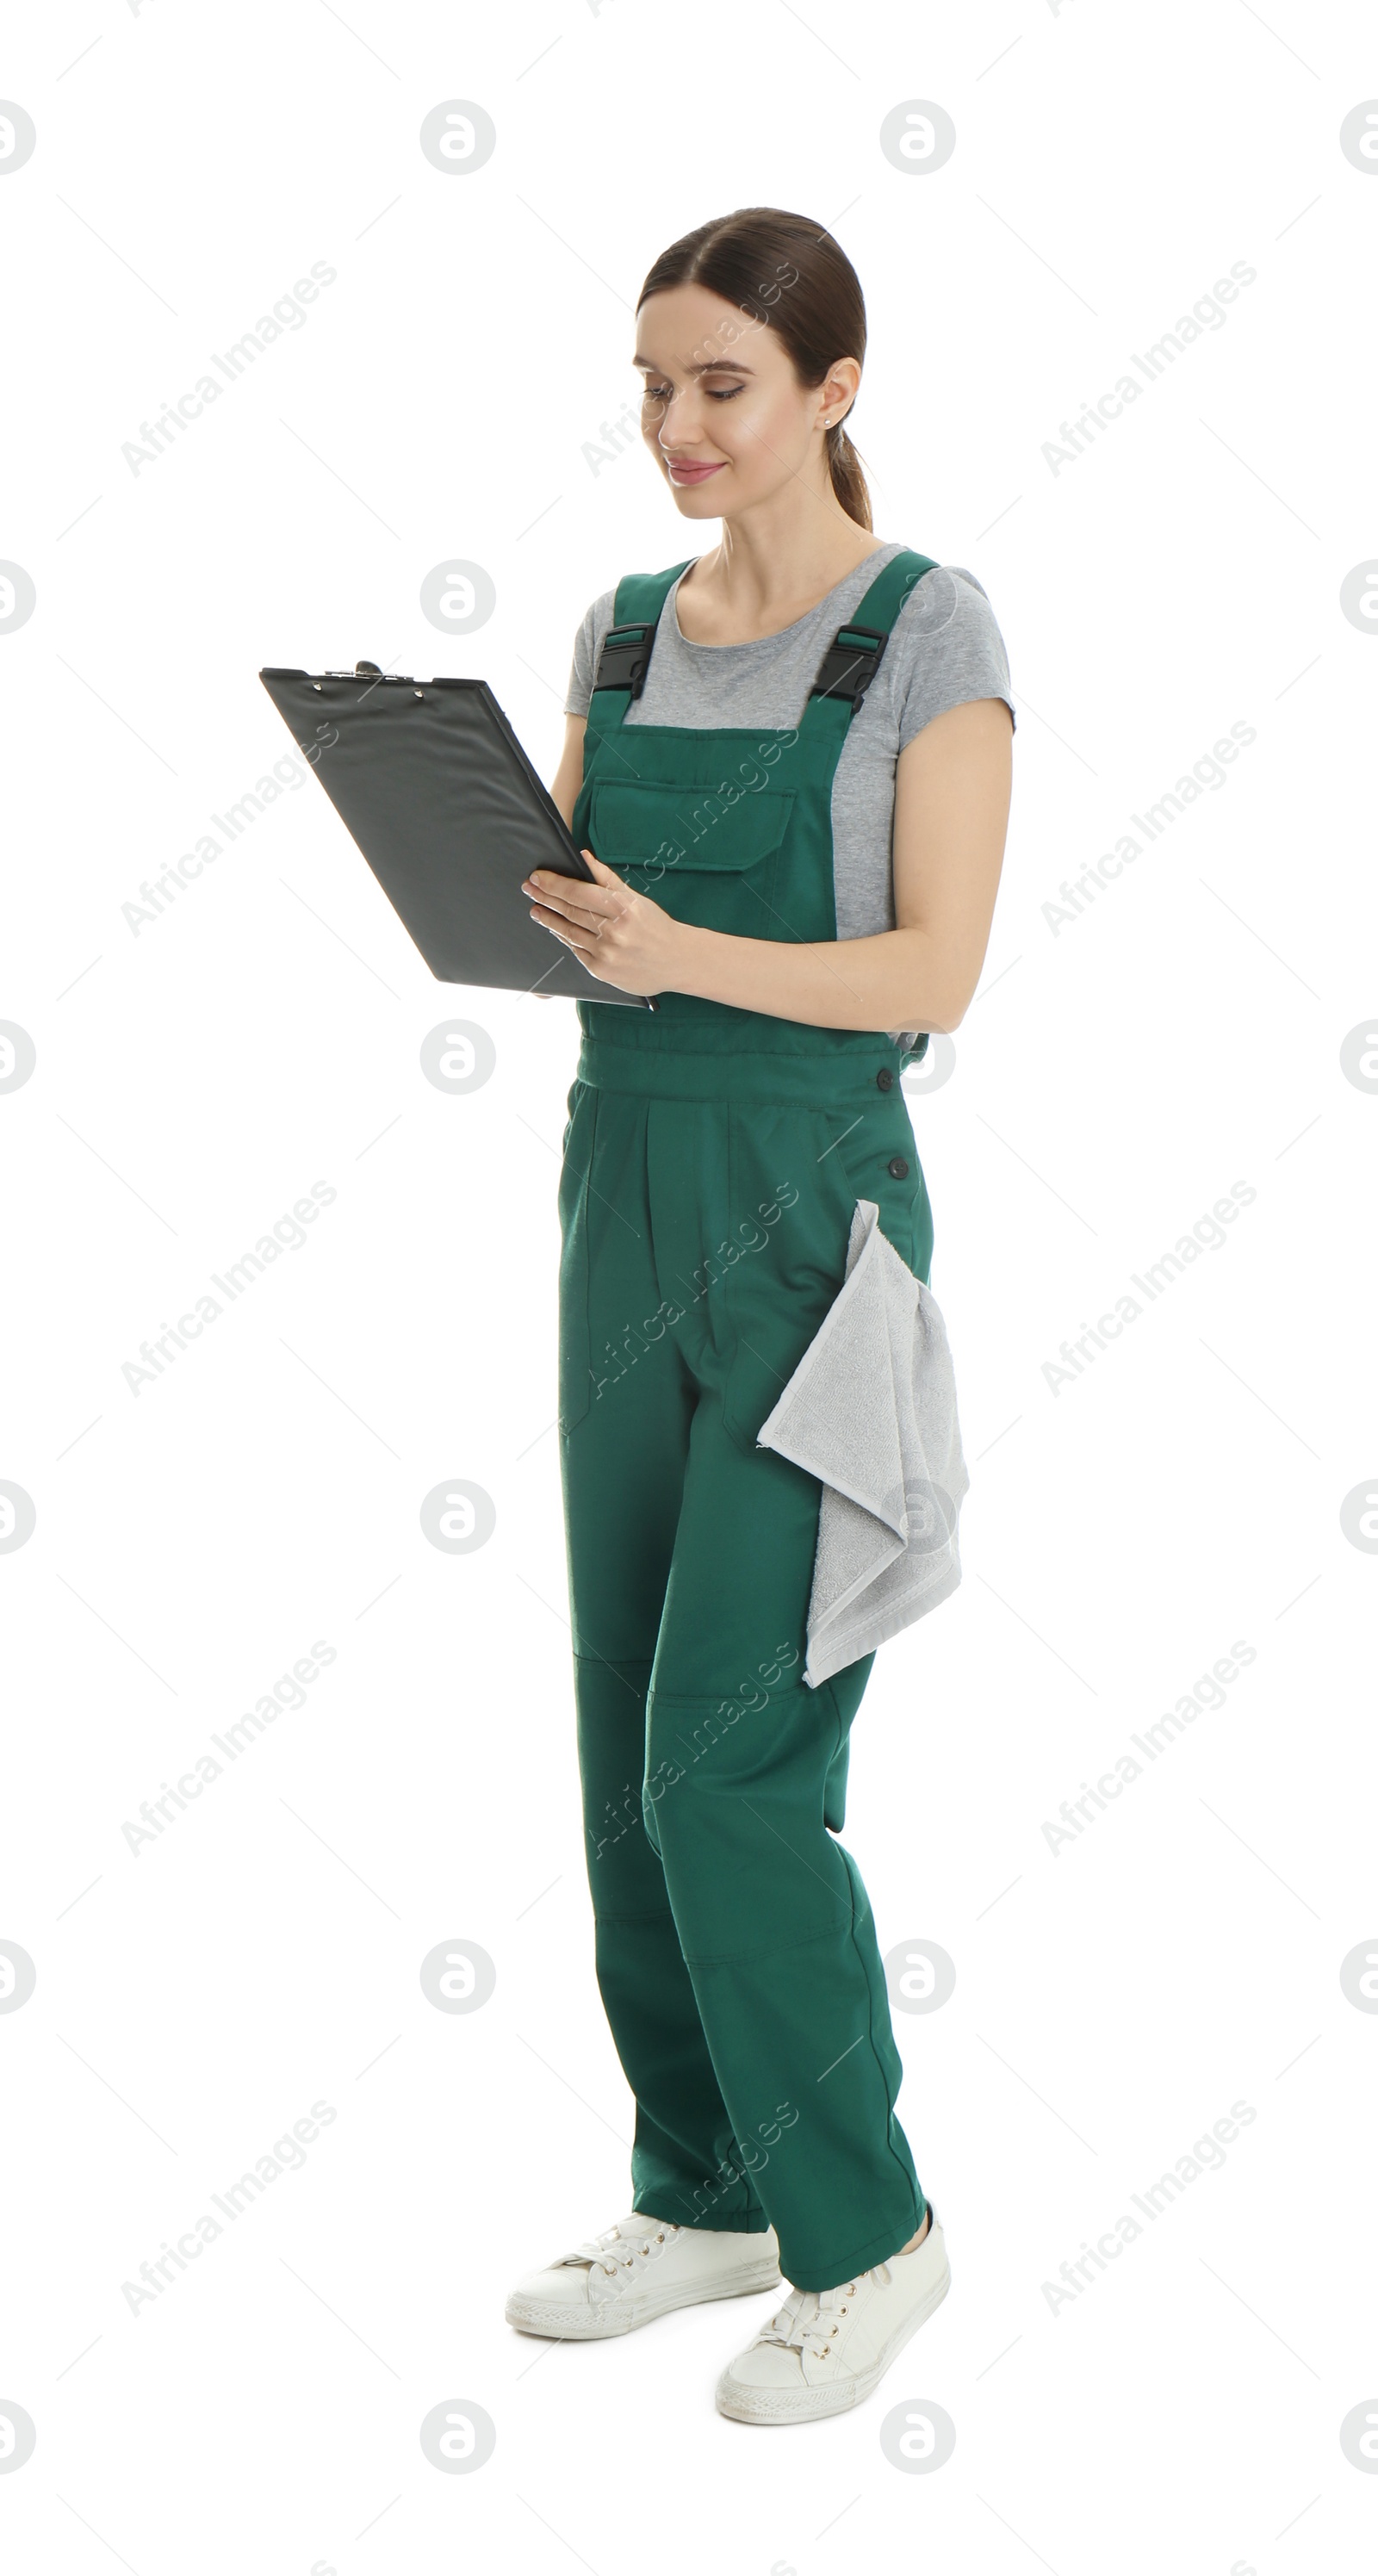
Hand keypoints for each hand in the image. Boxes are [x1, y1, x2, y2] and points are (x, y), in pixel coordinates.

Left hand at [521, 852, 686, 997]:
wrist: (677, 961)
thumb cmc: (655, 926)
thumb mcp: (635, 898)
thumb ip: (607, 879)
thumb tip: (583, 856)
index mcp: (623, 909)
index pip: (578, 892)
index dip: (554, 884)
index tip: (538, 877)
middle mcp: (613, 932)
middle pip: (570, 911)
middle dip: (545, 898)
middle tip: (529, 888)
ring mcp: (606, 954)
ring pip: (568, 932)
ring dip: (549, 919)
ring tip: (536, 910)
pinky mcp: (602, 971)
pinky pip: (576, 951)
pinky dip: (564, 938)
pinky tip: (555, 929)